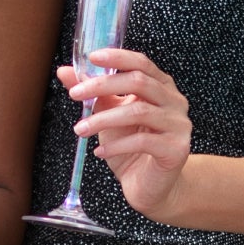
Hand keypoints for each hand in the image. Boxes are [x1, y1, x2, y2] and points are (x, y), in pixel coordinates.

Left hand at [69, 48, 191, 219]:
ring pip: (138, 111)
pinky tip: (99, 152)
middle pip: (139, 82)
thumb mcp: (108, 115)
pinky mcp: (176, 149)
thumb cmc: (131, 147)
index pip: (141, 63)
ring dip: (103, 119)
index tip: (91, 58)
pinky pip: (142, 141)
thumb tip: (64, 72)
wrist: (151, 187)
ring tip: (80, 129)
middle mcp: (174, 101)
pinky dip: (116, 145)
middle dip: (102, 85)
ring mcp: (179, 125)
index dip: (118, 57)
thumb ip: (92, 92)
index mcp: (161, 86)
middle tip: (75, 94)